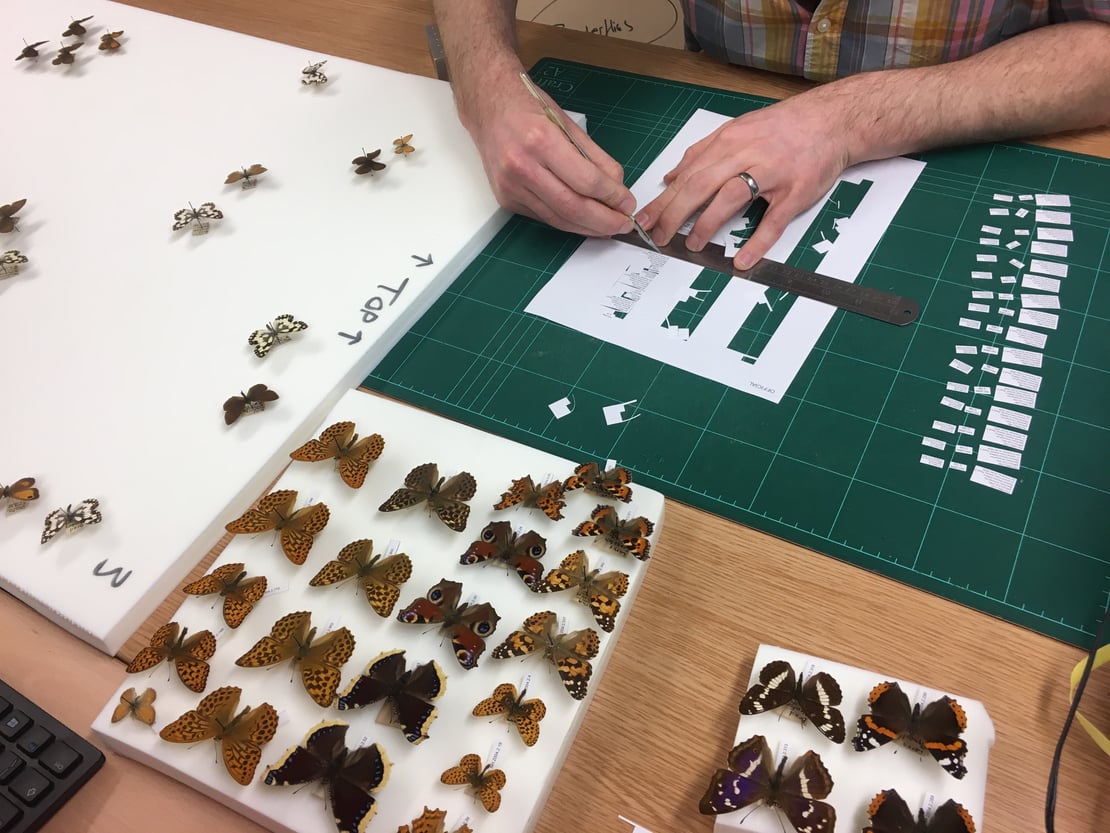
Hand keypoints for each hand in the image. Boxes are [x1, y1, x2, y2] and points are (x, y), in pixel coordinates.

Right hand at [466, 76, 636, 236]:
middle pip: (572, 207)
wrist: (488, 106)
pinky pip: (544, 217)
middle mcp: (522, 166)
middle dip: (603, 221)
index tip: (627, 202)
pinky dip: (567, 221)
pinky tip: (583, 221)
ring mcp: (511, 186)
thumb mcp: (567, 123)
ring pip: (558, 219)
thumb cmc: (527, 107)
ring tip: (607, 227)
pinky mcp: (506, 199)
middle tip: (622, 224)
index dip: (611, 197)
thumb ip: (595, 157)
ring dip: (587, 227)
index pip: (586, 181)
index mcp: (541, 141)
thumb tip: (617, 187)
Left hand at [636, 90, 852, 266]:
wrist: (833, 119)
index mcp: (728, 140)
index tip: (644, 220)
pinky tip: (742, 259)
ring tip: (690, 244)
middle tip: (658, 236)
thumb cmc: (784, 127)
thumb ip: (702, 152)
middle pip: (701, 185)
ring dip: (707, 224)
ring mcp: (772, 172)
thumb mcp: (737, 129)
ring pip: (731, 198)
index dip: (663, 199)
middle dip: (674, 213)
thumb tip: (671, 175)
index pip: (687, 173)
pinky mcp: (795, 191)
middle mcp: (746, 153)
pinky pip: (774, 220)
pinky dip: (758, 242)